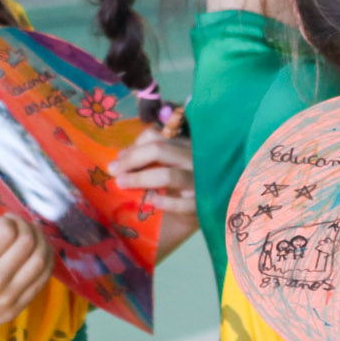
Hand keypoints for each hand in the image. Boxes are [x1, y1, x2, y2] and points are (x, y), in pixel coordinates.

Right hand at [0, 216, 53, 340]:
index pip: (7, 233)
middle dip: (27, 226)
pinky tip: (40, 253)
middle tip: (20, 223)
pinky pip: (40, 283)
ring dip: (42, 242)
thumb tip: (6, 229)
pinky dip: (45, 264)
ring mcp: (8, 299)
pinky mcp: (15, 310)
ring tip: (34, 234)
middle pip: (27, 244)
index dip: (8, 220)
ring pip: (40, 263)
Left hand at [109, 129, 196, 259]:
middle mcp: (196, 158)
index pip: (157, 135)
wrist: (227, 204)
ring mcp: (202, 180)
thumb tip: (122, 156)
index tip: (118, 158)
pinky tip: (151, 202)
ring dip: (139, 179)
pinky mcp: (205, 203)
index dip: (134, 145)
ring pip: (167, 175)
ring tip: (121, 183)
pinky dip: (164, 202)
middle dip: (131, 159)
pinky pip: (182, 203)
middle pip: (159, 150)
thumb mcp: (181, 161)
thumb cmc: (196, 181)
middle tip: (112, 170)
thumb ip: (159, 154)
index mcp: (188, 145)